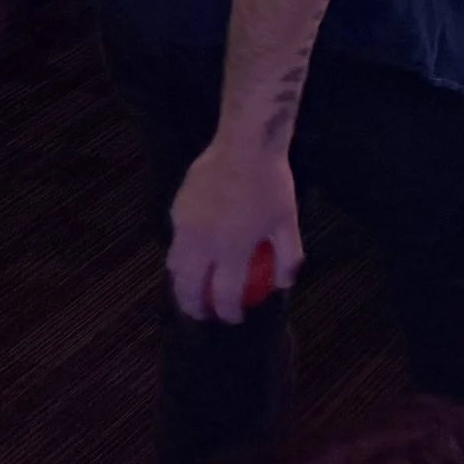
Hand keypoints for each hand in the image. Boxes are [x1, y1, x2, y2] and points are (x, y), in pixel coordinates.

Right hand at [167, 138, 302, 323]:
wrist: (245, 146)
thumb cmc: (271, 184)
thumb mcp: (288, 221)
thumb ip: (287, 255)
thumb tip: (285, 283)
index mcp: (232, 250)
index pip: (225, 294)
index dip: (228, 312)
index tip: (233, 317)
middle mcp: (203, 244)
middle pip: (189, 288)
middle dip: (193, 307)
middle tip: (202, 314)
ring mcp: (186, 227)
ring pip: (175, 266)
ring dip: (181, 283)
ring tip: (191, 289)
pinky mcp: (177, 211)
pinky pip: (175, 240)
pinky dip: (181, 254)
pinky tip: (192, 252)